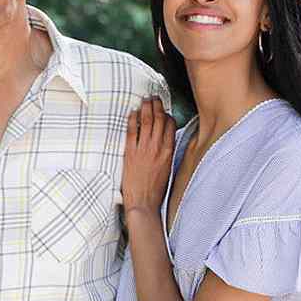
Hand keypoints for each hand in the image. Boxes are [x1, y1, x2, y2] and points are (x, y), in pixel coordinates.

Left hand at [120, 97, 175, 214]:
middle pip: (159, 119)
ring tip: (145, 99)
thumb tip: (166, 142)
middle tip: (154, 98)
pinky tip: (133, 112)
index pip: (170, 126)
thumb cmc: (155, 190)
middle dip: (157, 105)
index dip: (167, 115)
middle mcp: (157, 148)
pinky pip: (131, 131)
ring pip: (146, 121)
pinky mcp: (130, 152)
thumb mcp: (168, 169)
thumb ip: (167, 154)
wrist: (142, 202)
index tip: (164, 111)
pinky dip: (132, 120)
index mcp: (168, 152)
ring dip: (146, 107)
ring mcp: (143, 149)